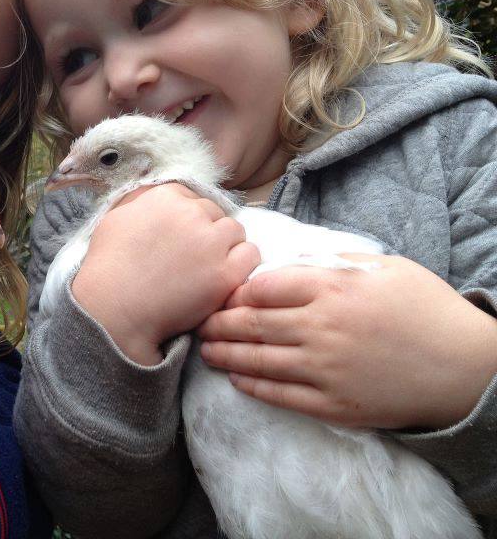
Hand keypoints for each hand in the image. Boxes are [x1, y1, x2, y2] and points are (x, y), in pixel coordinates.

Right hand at [72, 183, 258, 365]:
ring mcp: (210, 242)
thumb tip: (153, 198)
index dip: (188, 219)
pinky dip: (241, 265)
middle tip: (192, 256)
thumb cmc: (107, 269)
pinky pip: (251, 255)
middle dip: (206, 231)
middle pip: (215, 213)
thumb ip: (140, 203)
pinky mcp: (225, 273)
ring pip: (236, 231)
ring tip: (207, 267)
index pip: (192, 198)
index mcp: (165, 197)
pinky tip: (224, 277)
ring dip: (225, 246)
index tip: (180, 237)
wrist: (114, 310)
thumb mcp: (114, 220)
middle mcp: (191, 213)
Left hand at [197, 254, 496, 428]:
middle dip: (218, 323)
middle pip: (251, 324)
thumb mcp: (381, 267)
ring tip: (205, 350)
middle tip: (197, 321)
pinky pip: (281, 396)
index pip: (262, 287)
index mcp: (331, 288)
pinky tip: (237, 380)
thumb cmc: (424, 308)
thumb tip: (288, 260)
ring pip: (258, 361)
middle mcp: (321, 328)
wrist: (467, 366)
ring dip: (225, 356)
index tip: (220, 292)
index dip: (235, 291)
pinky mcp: (334, 404)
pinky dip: (253, 386)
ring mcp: (326, 369)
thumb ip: (331, 261)